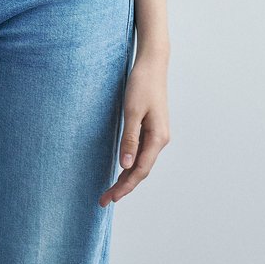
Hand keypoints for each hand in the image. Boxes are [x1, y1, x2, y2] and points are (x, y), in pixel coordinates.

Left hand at [98, 52, 170, 206]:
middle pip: (141, 170)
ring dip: (127, 176)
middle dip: (124, 186)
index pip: (140, 171)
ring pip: (141, 162)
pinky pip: (141, 152)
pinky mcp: (152, 127)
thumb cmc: (142, 84)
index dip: (125, 186)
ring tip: (111, 189)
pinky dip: (131, 163)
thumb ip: (130, 139)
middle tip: (104, 199)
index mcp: (157, 138)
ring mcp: (157, 134)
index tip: (110, 198)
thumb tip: (125, 165)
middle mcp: (160, 139)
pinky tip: (122, 168)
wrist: (152, 64)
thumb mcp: (132, 111)